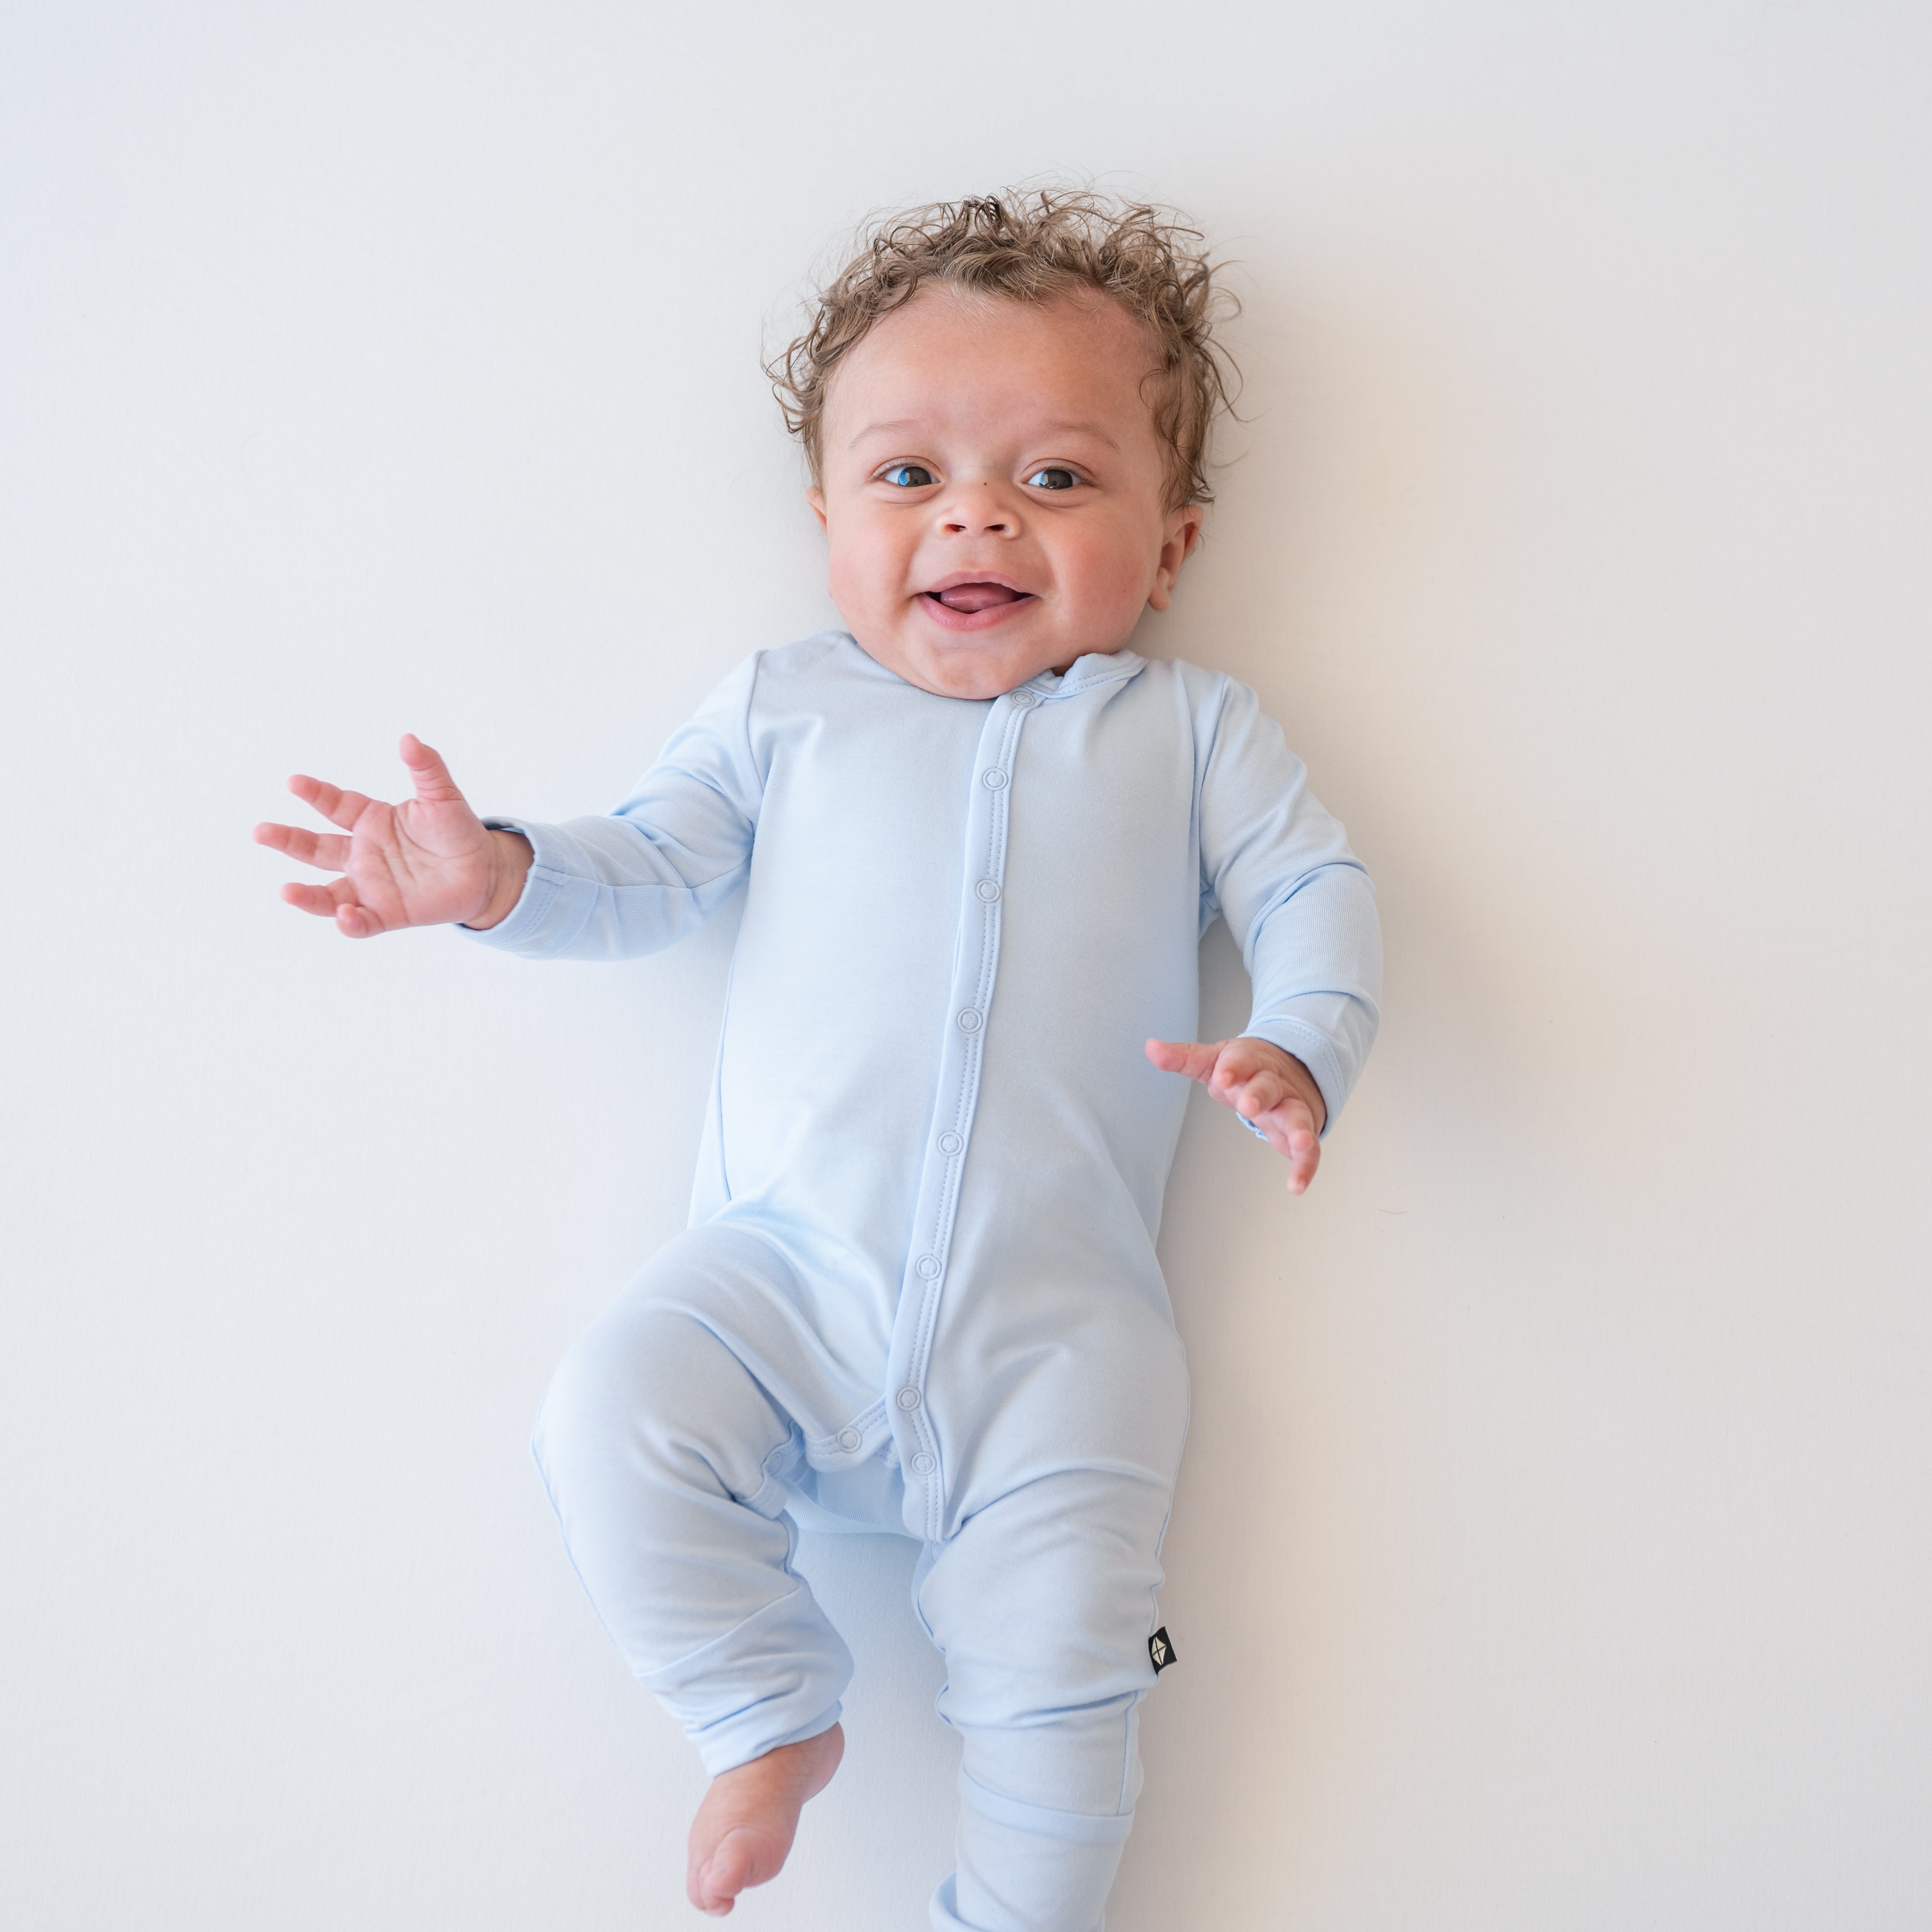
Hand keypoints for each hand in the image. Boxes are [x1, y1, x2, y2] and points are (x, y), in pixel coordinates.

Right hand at [253, 734, 531, 936]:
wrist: (484, 872)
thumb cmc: (457, 830)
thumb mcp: (442, 796)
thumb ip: (426, 767)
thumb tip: (408, 738)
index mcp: (371, 821)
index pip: (334, 805)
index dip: (314, 793)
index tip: (293, 782)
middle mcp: (362, 855)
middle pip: (315, 849)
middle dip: (287, 840)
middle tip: (259, 832)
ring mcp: (371, 886)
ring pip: (328, 893)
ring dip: (305, 894)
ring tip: (284, 890)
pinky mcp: (388, 913)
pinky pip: (362, 922)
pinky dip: (350, 923)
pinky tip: (344, 916)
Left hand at [1145, 1035, 1326, 1193]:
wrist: (1293, 1067)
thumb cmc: (1246, 1068)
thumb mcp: (1214, 1060)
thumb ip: (1184, 1058)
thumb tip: (1150, 1047)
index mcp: (1250, 1063)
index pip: (1242, 1061)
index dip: (1233, 1069)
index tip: (1222, 1077)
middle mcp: (1273, 1084)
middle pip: (1269, 1088)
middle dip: (1259, 1095)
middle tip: (1248, 1106)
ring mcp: (1290, 1107)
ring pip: (1296, 1117)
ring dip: (1298, 1130)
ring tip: (1300, 1143)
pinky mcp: (1301, 1131)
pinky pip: (1309, 1150)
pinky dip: (1305, 1167)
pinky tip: (1297, 1186)